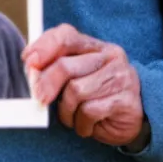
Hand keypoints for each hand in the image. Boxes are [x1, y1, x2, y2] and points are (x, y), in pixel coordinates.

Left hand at [22, 24, 148, 149]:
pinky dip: (82, 123)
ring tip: (74, 117)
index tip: (28, 63)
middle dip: (46, 85)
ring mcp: (121, 77)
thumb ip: (55, 69)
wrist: (134, 120)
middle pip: (65, 66)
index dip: (43, 48)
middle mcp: (110, 56)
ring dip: (67, 111)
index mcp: (95, 46)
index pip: (66, 36)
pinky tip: (88, 125)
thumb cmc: (97, 98)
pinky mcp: (125, 100)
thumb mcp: (76, 78)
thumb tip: (30, 68)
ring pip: (75, 92)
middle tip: (40, 100)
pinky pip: (89, 111)